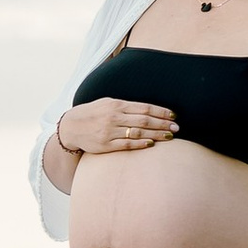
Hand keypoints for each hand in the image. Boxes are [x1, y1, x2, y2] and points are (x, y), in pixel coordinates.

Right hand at [57, 97, 178, 156]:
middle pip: (144, 120)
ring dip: (156, 134)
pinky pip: (126, 144)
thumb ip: (126, 106)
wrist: (71, 126)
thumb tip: (148, 109)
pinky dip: (140, 143)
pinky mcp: (105, 145)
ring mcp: (110, 131)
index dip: (161, 111)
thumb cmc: (93, 113)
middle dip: (163, 124)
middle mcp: (114, 117)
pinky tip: (151, 143)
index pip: (144, 107)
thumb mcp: (108, 103)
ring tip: (169, 136)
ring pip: (138, 132)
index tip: (173, 115)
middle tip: (177, 127)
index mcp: (117, 104)